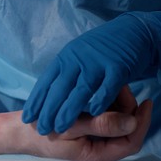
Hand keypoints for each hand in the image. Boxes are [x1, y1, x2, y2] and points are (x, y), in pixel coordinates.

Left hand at [22, 11, 160, 134]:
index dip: (36, 101)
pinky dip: (100, 100)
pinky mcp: (118, 66)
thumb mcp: (77, 57)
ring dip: (69, 110)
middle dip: (48, 111)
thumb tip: (46, 93)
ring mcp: (97, 62)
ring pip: (80, 90)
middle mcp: (77, 60)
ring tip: (60, 128)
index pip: (46, 83)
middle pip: (59, 89)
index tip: (27, 118)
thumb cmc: (101, 50)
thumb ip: (64, 73)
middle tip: (41, 129)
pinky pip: (108, 86)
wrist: (133, 31)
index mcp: (65, 58)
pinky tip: (94, 114)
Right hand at [23, 86, 152, 160]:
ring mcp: (94, 135)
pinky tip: (96, 85)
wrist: (19, 130)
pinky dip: (103, 98)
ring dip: (114, 99)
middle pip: (126, 127)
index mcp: (98, 153)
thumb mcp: (69, 129)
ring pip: (116, 116)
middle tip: (119, 83)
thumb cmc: (40, 133)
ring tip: (105, 81)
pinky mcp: (88, 124)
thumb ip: (99, 125)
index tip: (146, 101)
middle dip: (127, 106)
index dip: (141, 122)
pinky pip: (104, 111)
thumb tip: (131, 121)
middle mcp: (100, 145)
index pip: (131, 141)